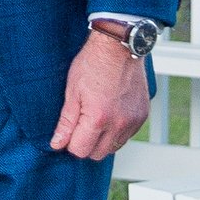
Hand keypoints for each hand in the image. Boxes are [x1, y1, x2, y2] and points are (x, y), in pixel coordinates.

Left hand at [48, 28, 151, 160]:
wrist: (119, 45)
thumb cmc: (93, 63)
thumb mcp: (72, 91)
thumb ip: (66, 122)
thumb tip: (57, 144)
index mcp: (98, 118)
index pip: (80, 150)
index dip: (70, 143)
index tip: (68, 131)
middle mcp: (119, 123)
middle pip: (98, 154)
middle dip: (86, 144)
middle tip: (81, 124)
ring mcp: (133, 121)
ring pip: (114, 147)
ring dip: (103, 139)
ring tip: (96, 116)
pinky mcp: (142, 115)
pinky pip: (127, 135)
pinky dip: (117, 130)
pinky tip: (110, 112)